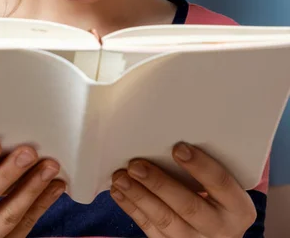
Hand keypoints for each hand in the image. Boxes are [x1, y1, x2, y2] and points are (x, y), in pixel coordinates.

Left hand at [110, 142, 256, 237]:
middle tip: (136, 165)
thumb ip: (209, 165)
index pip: (221, 184)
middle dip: (160, 185)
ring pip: (165, 221)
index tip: (178, 148)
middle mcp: (219, 229)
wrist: (219, 232)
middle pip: (188, 206)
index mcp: (238, 208)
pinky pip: (149, 228)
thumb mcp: (225, 185)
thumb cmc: (220, 196)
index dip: (200, 166)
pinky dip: (131, 208)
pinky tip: (119, 191)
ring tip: (121, 176)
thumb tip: (174, 129)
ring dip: (139, 196)